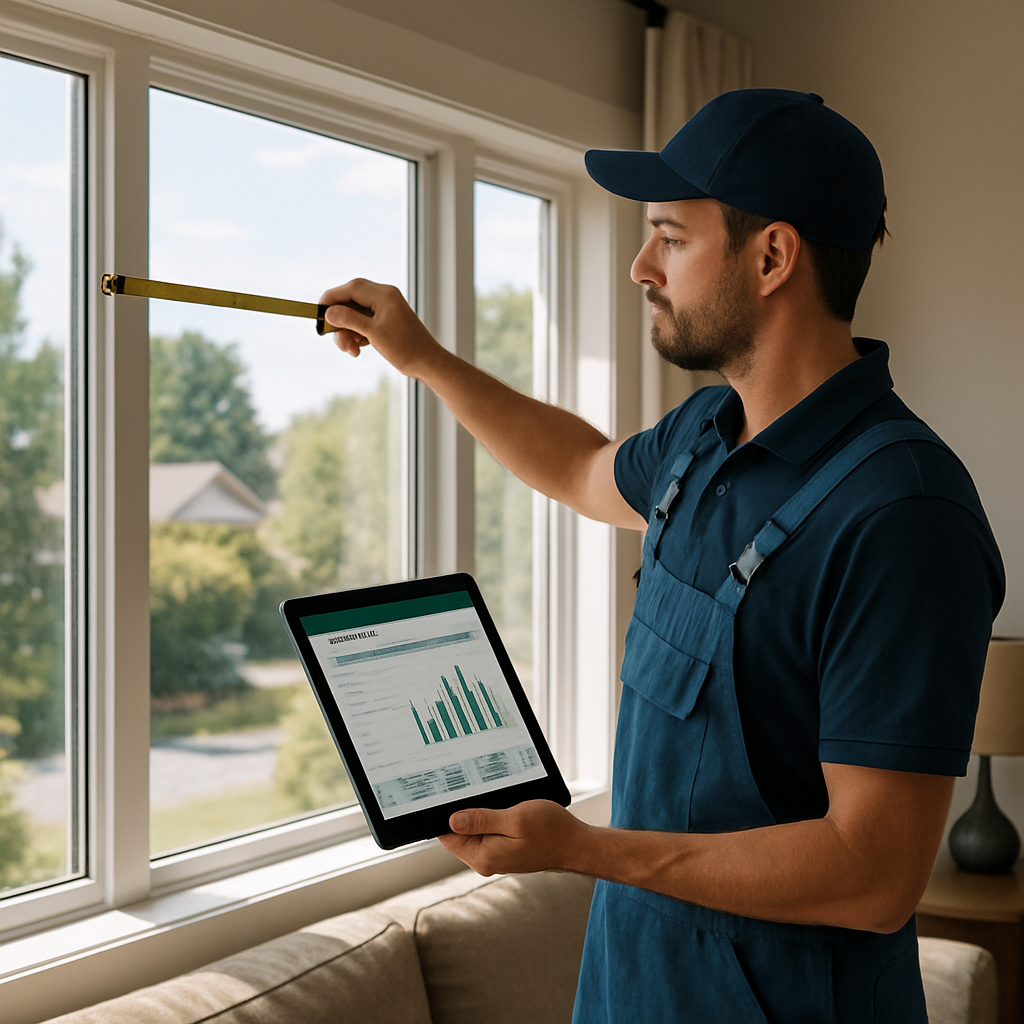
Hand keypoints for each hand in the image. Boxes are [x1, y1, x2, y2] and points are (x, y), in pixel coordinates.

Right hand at [318, 278, 444, 378]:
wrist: (428, 363)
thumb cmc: (405, 348)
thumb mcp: (373, 334)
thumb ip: (350, 320)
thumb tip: (328, 312)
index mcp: (384, 295)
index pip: (350, 288)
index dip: (331, 298)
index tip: (317, 311)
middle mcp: (385, 297)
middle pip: (351, 301)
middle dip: (341, 321)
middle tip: (339, 341)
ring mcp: (386, 309)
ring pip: (356, 314)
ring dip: (348, 332)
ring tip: (351, 351)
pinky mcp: (386, 321)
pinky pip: (364, 322)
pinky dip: (358, 334)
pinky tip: (359, 349)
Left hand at [437, 799, 589, 875]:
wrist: (575, 844)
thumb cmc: (551, 831)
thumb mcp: (516, 819)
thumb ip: (482, 819)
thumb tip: (452, 820)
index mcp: (483, 856)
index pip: (447, 836)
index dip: (443, 814)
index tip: (444, 792)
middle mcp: (486, 859)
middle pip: (458, 832)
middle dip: (462, 809)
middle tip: (470, 786)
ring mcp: (495, 855)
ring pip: (473, 829)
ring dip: (477, 811)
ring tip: (490, 795)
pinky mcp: (503, 848)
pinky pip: (487, 830)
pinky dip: (489, 815)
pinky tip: (500, 804)